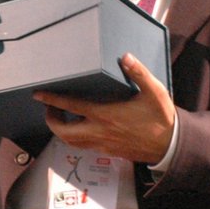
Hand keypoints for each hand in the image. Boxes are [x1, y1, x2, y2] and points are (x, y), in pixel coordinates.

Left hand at [35, 53, 175, 164]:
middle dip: (50, 120)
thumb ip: (139, 73)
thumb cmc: (161, 117)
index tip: (39, 94)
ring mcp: (103, 144)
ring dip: (61, 130)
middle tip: (48, 107)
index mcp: (106, 114)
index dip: (52, 99)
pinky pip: (84, 146)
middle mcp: (100, 132)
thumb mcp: (154, 91)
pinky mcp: (108, 152)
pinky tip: (79, 127)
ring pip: (72, 142)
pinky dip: (75, 138)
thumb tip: (125, 56)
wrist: (170, 147)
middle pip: (64, 131)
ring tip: (60, 116)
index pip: (71, 107)